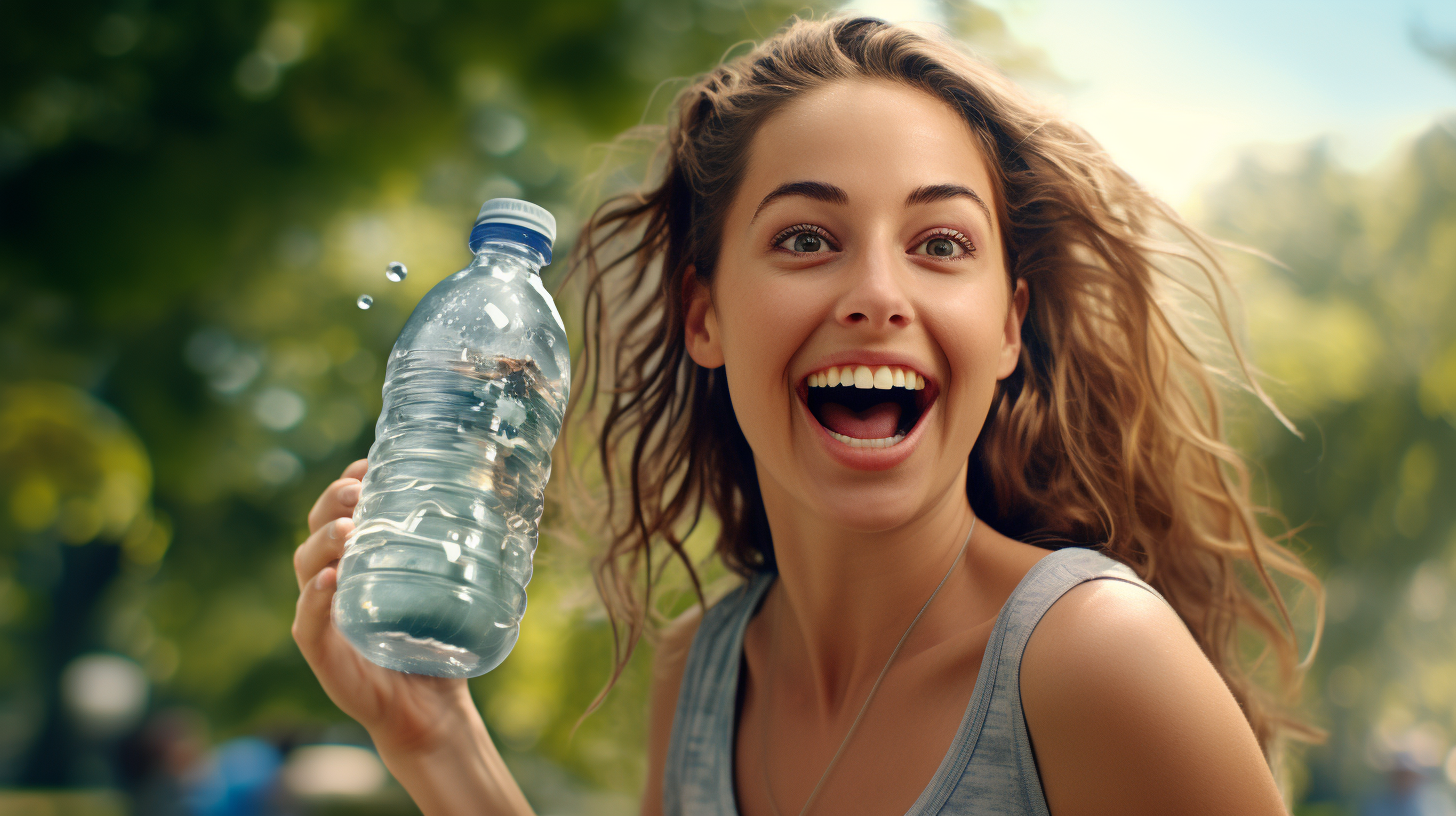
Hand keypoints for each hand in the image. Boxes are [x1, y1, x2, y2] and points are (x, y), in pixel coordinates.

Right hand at [291, 459, 477, 751]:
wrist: (432, 706)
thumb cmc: (441, 639)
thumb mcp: (456, 584)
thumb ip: (469, 542)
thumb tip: (509, 485)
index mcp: (360, 558)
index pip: (343, 508)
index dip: (350, 481)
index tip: (370, 462)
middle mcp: (334, 580)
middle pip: (318, 528)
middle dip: (333, 502)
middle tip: (360, 492)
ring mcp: (323, 615)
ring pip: (307, 568)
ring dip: (324, 543)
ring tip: (347, 530)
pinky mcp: (322, 653)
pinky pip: (307, 622)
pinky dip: (313, 599)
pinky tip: (329, 581)